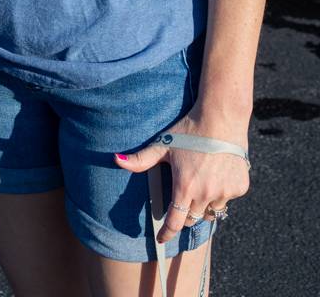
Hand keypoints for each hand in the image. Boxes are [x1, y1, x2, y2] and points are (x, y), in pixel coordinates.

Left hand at [114, 112, 249, 241]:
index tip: (162, 239)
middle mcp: (206, 193)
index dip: (167, 232)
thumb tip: (116, 160)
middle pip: (192, 218)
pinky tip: (217, 173)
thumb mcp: (164, 144)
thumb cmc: (190, 130)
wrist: (222, 117)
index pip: (175, 221)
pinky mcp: (240, 187)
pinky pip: (227, 198)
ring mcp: (225, 192)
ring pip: (211, 210)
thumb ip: (140, 158)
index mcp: (185, 186)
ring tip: (200, 183)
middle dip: (184, 214)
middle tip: (181, 200)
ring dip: (204, 204)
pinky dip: (221, 192)